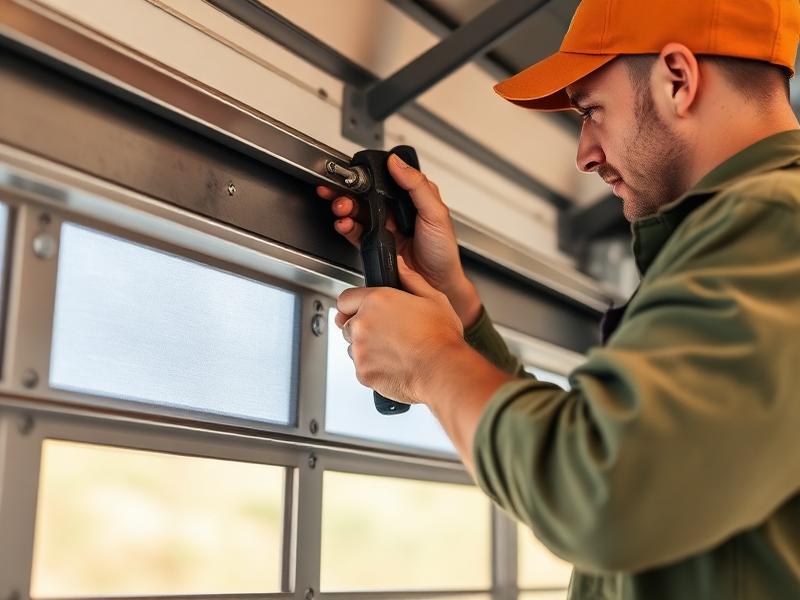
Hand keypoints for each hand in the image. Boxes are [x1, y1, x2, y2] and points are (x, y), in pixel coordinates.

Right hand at [318, 153, 481, 327]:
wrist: (438, 285)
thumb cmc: (443, 252)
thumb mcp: (437, 213)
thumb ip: (417, 186)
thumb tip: (398, 163)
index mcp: (410, 199)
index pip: (384, 180)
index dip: (368, 175)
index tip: (355, 173)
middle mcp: (394, 211)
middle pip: (365, 194)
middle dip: (349, 191)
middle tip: (342, 192)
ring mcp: (383, 228)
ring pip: (356, 211)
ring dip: (345, 207)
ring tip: (343, 207)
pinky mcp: (373, 244)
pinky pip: (354, 232)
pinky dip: (345, 226)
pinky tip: (345, 223)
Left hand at [336, 257, 464, 403]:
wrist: (443, 370)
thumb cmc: (440, 337)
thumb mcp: (433, 298)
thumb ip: (410, 278)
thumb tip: (400, 265)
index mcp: (376, 301)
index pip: (345, 299)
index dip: (353, 305)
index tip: (360, 311)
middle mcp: (363, 324)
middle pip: (347, 324)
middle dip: (362, 327)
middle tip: (387, 333)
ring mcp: (360, 349)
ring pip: (353, 347)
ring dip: (366, 348)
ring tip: (393, 349)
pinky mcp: (362, 371)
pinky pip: (360, 367)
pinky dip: (372, 367)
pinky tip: (393, 363)